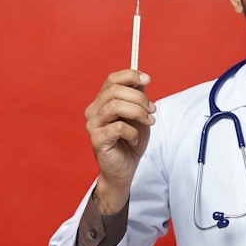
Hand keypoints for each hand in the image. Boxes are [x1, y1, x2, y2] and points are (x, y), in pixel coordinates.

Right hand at [84, 69, 155, 213]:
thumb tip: (142, 79)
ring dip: (137, 112)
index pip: (112, 79)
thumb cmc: (130, 142)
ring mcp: (93, 125)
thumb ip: (138, 97)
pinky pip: (118, 127)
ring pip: (115, 106)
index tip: (148, 79)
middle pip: (115, 91)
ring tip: (148, 122)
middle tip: (152, 110)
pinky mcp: (97, 140)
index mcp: (102, 101)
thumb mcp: (138, 115)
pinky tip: (134, 139)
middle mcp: (94, 110)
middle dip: (139, 98)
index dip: (130, 75)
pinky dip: (132, 132)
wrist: (125, 169)